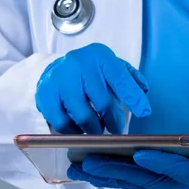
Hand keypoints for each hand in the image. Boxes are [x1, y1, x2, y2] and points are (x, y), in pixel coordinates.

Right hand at [35, 43, 150, 133]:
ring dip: (95, 128)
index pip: (120, 78)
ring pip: (83, 116)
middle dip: (114, 121)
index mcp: (100, 56)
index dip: (133, 97)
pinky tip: (79, 128)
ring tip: (97, 127)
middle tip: (117, 128)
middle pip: (103, 102)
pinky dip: (75, 131)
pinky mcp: (44, 95)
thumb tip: (144, 89)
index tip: (144, 112)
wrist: (56, 69)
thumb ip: (130, 78)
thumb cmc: (91, 72)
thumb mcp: (112, 68)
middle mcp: (79, 64)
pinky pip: (63, 123)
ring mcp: (59, 79)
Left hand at [68, 151, 188, 188]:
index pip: (185, 173)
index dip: (164, 163)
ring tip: (78, 168)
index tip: (141, 152)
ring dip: (110, 175)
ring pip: (141, 182)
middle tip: (84, 163)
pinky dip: (122, 177)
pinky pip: (146, 183)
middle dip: (117, 171)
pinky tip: (101, 172)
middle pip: (149, 179)